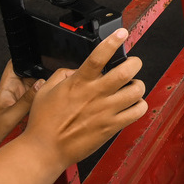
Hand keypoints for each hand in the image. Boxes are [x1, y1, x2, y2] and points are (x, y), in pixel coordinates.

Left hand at [0, 63, 39, 172]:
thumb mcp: (12, 116)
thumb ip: (27, 99)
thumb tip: (43, 82)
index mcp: (5, 87)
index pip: (14, 64)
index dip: (25, 56)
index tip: (40, 55)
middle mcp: (11, 89)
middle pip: (28, 73)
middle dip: (40, 72)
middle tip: (52, 79)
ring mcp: (16, 96)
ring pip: (33, 84)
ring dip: (41, 86)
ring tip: (48, 92)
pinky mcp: (21, 104)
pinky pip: (34, 95)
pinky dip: (40, 96)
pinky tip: (44, 101)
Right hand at [20, 28, 146, 168]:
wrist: (44, 150)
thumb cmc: (43, 123)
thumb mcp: (46, 91)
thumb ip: (63, 75)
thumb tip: (76, 69)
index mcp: (79, 83)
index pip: (99, 57)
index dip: (112, 42)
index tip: (121, 33)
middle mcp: (95, 94)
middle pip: (126, 71)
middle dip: (134, 63)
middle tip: (132, 64)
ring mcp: (106, 110)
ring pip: (136, 90)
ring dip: (137, 85)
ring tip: (131, 86)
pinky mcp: (112, 126)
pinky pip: (137, 111)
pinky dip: (140, 105)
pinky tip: (132, 104)